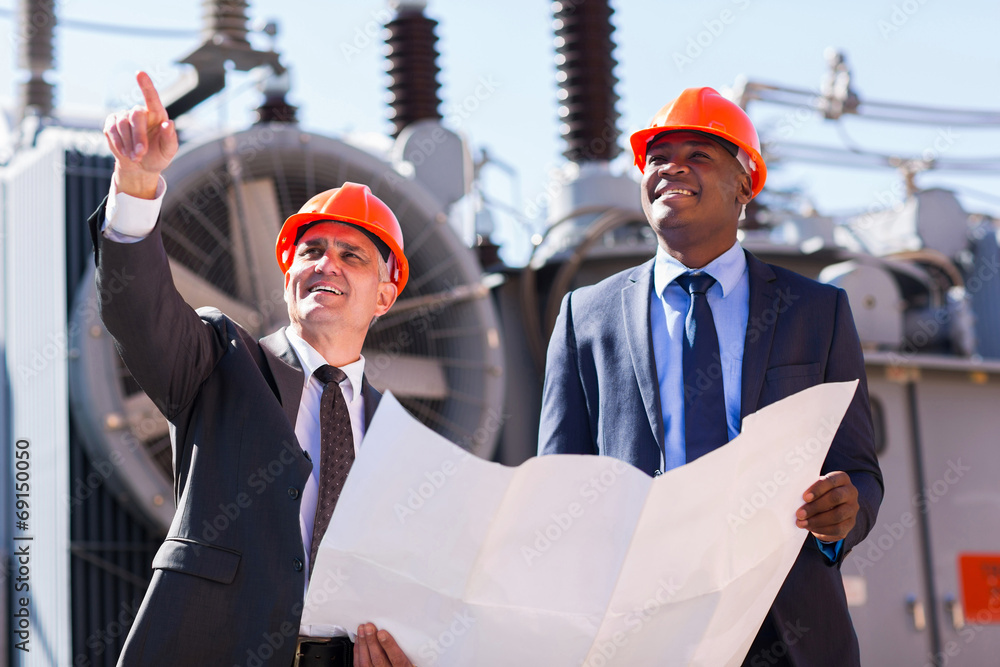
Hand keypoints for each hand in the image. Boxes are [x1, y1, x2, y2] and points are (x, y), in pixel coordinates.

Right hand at [103, 71, 177, 198]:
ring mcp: (124, 116)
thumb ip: (170, 138)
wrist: (140, 166)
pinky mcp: (111, 123)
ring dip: (128, 143)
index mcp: (157, 114)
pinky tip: (125, 153)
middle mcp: (140, 112)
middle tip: (140, 153)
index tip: (140, 73)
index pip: (152, 97)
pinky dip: (118, 144)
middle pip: (135, 116)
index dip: (146, 85)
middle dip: (138, 136)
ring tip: (135, 157)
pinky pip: (111, 130)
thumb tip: (168, 123)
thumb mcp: (168, 151)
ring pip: (122, 124)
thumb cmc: (158, 156)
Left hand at [354, 624, 412, 666]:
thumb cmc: (403, 663)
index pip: (397, 659)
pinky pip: (360, 664)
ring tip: (362, 630)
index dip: (389, 645)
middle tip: (369, 627)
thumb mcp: (411, 657)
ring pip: (367, 662)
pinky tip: (359, 641)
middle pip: (379, 659)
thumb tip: (399, 631)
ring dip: (363, 644)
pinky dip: (358, 651)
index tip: (383, 633)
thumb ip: (405, 648)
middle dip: (372, 642)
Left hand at [795, 471, 858, 542]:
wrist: (830, 508)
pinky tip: (810, 527)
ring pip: (837, 515)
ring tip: (801, 523)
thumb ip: (808, 489)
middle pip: (835, 498)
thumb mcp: (815, 488)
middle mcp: (851, 492)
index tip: (804, 497)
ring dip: (816, 520)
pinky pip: (837, 528)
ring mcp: (853, 508)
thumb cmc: (818, 494)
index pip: (831, 481)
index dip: (817, 489)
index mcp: (842, 479)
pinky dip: (821, 529)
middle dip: (815, 507)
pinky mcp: (850, 523)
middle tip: (799, 514)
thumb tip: (792, 494)